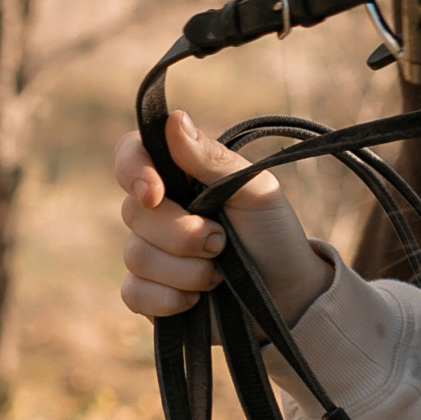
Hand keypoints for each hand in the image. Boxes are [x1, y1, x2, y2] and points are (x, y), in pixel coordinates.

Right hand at [115, 111, 333, 328]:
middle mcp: (157, 210)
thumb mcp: (254, 190)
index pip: (132, 154)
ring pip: (136, 256)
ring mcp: (149, 252)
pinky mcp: (148, 293)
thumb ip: (211, 159)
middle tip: (222, 242)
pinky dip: (168, 299)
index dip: (133, 170)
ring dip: (186, 270)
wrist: (288, 294)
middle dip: (182, 234)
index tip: (155, 192)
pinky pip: (133, 293)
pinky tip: (196, 300)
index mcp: (179, 175)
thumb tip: (173, 119)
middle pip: (133, 213)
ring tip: (219, 274)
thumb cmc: (272, 233)